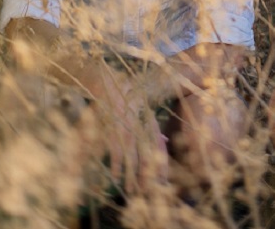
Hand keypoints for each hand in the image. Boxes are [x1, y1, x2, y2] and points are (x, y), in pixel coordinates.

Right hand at [85, 67, 168, 193]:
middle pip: (149, 157)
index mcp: (149, 123)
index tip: (163, 182)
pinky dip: (117, 164)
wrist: (109, 81)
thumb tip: (165, 141)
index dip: (162, 166)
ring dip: (132, 176)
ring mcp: (127, 128)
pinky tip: (117, 176)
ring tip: (132, 190)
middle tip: (148, 193)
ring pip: (133, 157)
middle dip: (149, 176)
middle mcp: (141, 127)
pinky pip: (117, 150)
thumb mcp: (143, 110)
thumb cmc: (125, 97)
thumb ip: (153, 127)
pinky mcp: (113, 129)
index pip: (160, 148)